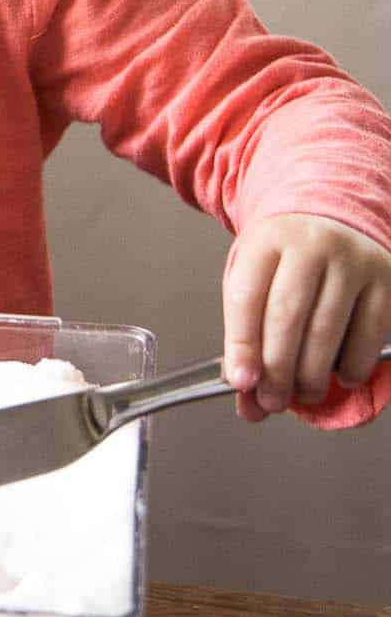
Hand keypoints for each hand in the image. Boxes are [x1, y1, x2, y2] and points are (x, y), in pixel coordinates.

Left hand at [222, 214, 390, 421]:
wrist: (332, 216)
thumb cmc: (287, 257)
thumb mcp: (255, 279)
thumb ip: (246, 335)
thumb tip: (246, 397)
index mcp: (267, 240)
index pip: (247, 295)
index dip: (242, 344)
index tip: (241, 381)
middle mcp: (311, 244)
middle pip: (288, 315)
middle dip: (277, 369)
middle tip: (271, 400)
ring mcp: (352, 260)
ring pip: (328, 329)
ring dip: (312, 375)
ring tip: (303, 394)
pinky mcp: (385, 278)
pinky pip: (369, 333)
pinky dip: (353, 365)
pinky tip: (341, 376)